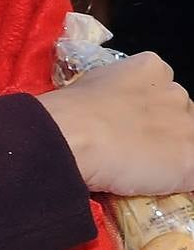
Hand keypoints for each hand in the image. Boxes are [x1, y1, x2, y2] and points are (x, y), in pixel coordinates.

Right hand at [39, 52, 193, 194]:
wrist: (70, 138)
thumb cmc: (68, 112)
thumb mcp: (91, 85)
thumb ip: (115, 92)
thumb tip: (113, 109)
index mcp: (151, 67)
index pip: (162, 87)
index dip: (147, 107)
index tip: (129, 120)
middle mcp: (176, 93)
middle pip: (180, 112)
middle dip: (163, 128)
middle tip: (132, 144)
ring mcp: (187, 128)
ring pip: (188, 142)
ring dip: (171, 153)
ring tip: (138, 166)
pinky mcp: (190, 162)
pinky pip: (190, 175)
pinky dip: (175, 181)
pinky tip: (150, 182)